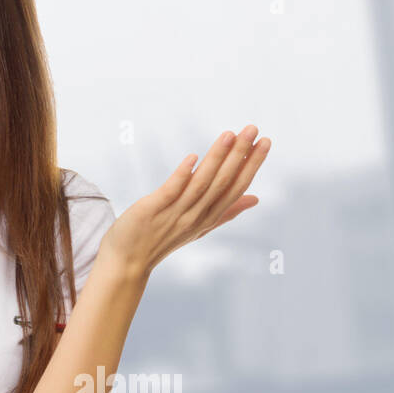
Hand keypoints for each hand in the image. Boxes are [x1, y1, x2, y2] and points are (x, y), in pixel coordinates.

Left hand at [100, 125, 270, 276]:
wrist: (128, 263)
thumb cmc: (163, 240)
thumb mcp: (200, 227)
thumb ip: (227, 212)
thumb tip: (255, 199)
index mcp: (208, 217)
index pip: (236, 188)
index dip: (252, 166)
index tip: (265, 142)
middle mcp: (196, 216)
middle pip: (223, 183)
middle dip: (240, 155)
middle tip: (253, 129)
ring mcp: (175, 213)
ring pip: (201, 184)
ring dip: (216, 158)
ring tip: (230, 134)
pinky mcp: (153, 210)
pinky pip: (171, 191)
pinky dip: (183, 175)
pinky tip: (192, 156)